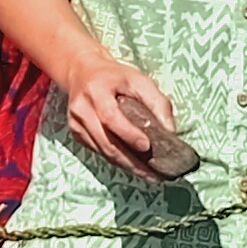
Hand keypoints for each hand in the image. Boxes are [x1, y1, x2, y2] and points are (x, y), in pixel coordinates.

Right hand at [60, 55, 183, 178]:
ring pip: (103, 152)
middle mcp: (81, 109)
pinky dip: (118, 160)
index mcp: (96, 91)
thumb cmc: (114, 77)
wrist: (82, 72)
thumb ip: (156, 101)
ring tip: (149, 175)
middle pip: (106, 142)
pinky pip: (99, 152)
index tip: (147, 147)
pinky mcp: (77, 134)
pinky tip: (134, 166)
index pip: (110, 117)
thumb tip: (170, 130)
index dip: (128, 134)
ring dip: (127, 166)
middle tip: (155, 174)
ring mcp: (76, 124)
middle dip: (132, 162)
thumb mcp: (138, 79)